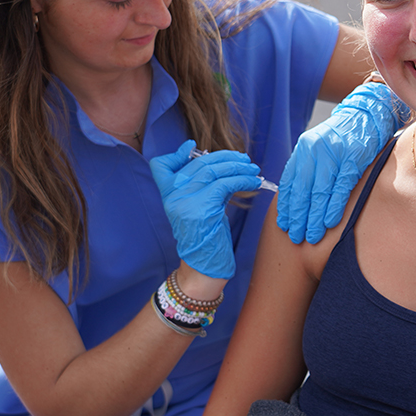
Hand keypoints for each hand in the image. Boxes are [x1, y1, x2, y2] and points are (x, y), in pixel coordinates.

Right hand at [150, 140, 263, 279]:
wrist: (203, 267)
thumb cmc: (205, 237)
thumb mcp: (198, 207)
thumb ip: (203, 186)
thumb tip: (224, 164)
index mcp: (168, 195)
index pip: (161, 166)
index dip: (176, 154)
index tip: (193, 147)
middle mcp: (173, 196)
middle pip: (199, 164)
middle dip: (226, 158)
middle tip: (245, 160)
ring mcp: (185, 202)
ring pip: (213, 171)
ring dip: (239, 167)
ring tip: (253, 169)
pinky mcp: (202, 209)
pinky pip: (225, 184)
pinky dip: (243, 179)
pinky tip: (254, 182)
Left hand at [276, 81, 408, 244]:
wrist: (368, 113)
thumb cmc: (344, 135)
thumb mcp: (319, 146)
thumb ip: (308, 167)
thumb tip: (296, 197)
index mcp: (304, 148)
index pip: (290, 181)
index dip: (286, 205)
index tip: (284, 223)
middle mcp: (315, 150)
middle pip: (302, 190)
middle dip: (298, 216)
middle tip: (296, 236)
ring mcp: (333, 154)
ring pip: (319, 192)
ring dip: (314, 217)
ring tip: (311, 235)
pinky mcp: (352, 159)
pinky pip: (340, 188)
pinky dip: (334, 207)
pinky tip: (329, 222)